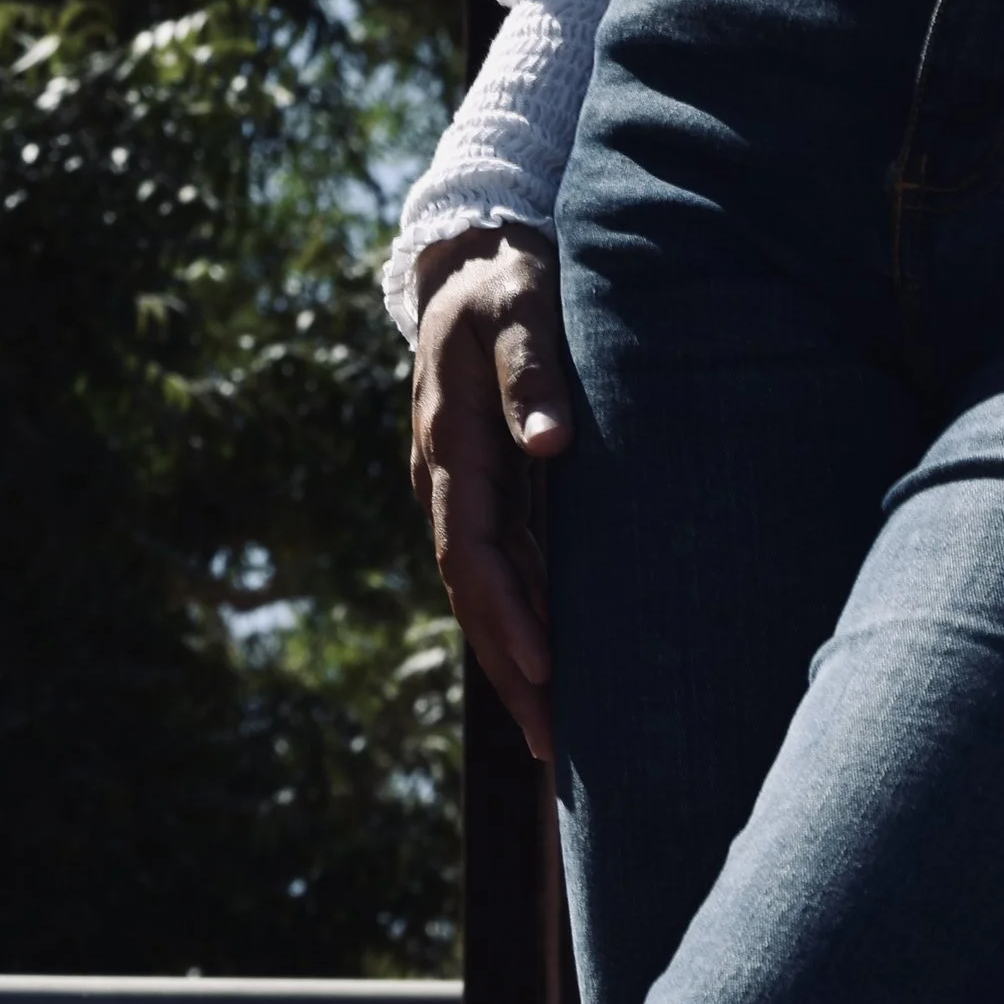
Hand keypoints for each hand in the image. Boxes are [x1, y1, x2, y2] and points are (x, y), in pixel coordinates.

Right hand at [409, 228, 573, 761]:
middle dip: (510, 669)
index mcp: (452, 444)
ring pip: (487, 589)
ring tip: (553, 735)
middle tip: (550, 749)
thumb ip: (533, 366)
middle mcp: (448, 479)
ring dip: (516, 658)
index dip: (506, 617)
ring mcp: (465, 486)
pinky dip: (525, 617)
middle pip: (475, 592)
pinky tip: (556, 660)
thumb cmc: (508, 275)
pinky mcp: (489, 485)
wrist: (475, 254)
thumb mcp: (522, 302)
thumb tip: (547, 444)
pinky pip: (503, 564)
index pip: (472, 552)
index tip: (543, 675)